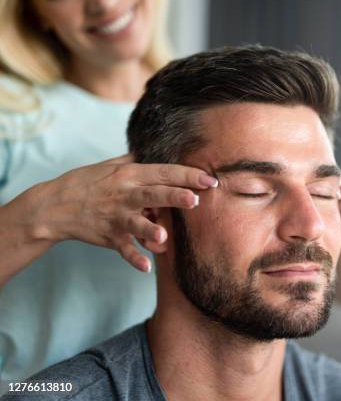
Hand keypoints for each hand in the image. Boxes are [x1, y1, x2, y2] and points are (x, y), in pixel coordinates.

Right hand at [27, 154, 217, 271]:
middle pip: (153, 195)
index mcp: (129, 176)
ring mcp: (116, 217)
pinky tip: (146, 267)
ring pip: (137, 223)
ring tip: (163, 236)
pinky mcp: (109, 236)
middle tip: (195, 200)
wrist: (53, 206)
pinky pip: (123, 249)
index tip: (210, 179)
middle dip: (174, 197)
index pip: (163, 173)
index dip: (187, 175)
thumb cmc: (86, 183)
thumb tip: (156, 149)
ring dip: (150, 230)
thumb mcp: (110, 166)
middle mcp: (124, 195)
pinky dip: (133, 258)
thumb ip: (136, 160)